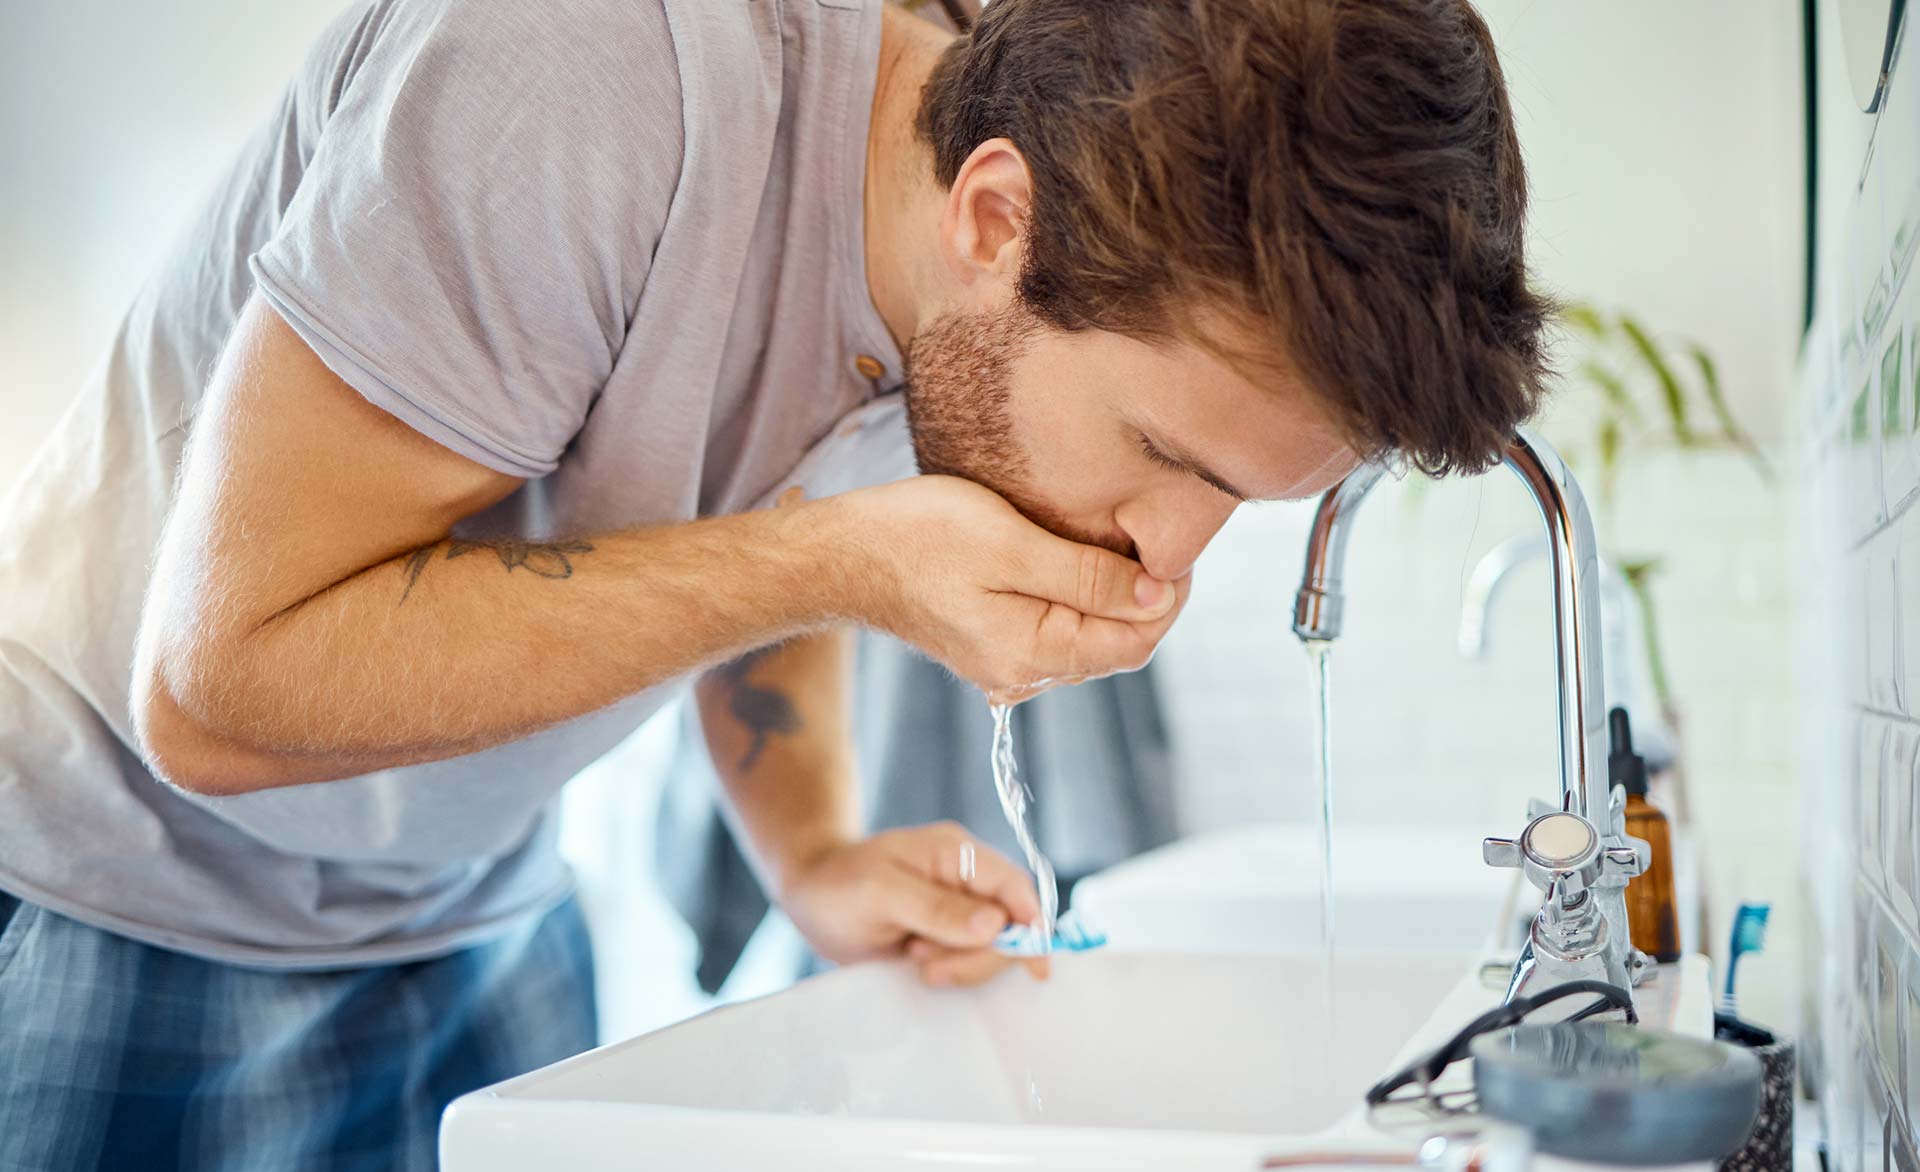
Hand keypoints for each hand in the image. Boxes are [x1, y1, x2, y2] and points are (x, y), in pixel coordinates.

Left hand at [776, 822, 1051, 986]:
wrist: (810, 895)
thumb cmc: (839, 883)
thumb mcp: (880, 892)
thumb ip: (936, 908)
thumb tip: (995, 924)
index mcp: (958, 853)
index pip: (1014, 887)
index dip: (1032, 924)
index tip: (1035, 966)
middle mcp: (967, 881)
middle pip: (1010, 927)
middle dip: (977, 955)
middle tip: (927, 966)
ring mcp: (960, 910)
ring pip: (992, 950)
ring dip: (959, 965)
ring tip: (912, 957)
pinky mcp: (949, 937)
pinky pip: (971, 961)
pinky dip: (951, 971)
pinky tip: (919, 965)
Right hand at [819, 476, 1188, 699]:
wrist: (842, 553)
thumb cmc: (917, 537)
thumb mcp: (1010, 546)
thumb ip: (1088, 576)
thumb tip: (1159, 596)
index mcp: (1033, 654)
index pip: (1136, 642)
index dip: (1168, 597)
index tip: (1175, 546)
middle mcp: (1022, 672)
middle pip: (1117, 644)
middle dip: (1148, 596)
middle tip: (1155, 535)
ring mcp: (1004, 662)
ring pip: (1089, 636)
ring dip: (1115, 596)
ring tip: (1119, 540)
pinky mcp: (989, 642)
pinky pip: (1056, 628)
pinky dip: (1079, 597)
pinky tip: (1074, 558)